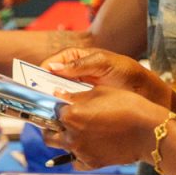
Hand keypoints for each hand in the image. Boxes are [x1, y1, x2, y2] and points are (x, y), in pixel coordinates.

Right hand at [43, 48, 167, 104]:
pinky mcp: (82, 103)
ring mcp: (76, 88)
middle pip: (48, 80)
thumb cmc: (126, 71)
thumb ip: (79, 65)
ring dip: (50, 102)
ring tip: (45, 111)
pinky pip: (67, 105)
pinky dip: (62, 110)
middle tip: (35, 100)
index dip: (38, 73)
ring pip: (55, 94)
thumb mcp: (103, 63)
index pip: (49, 64)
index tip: (31, 84)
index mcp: (73, 57)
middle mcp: (71, 73)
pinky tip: (60, 116)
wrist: (144, 92)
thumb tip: (53, 68)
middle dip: (41, 89)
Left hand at [44, 84, 164, 168]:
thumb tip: (59, 95)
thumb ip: (76, 95)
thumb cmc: (128, 106)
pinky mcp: (92, 163)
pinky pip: (76, 161)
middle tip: (62, 122)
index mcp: (70, 115)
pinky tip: (87, 146)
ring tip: (79, 132)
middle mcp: (71, 136)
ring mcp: (81, 152)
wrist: (149, 132)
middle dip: (52, 127)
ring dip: (64, 140)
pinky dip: (78, 155)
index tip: (62, 106)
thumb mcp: (100, 92)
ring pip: (61, 148)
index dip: (58, 107)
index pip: (53, 111)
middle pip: (49, 134)